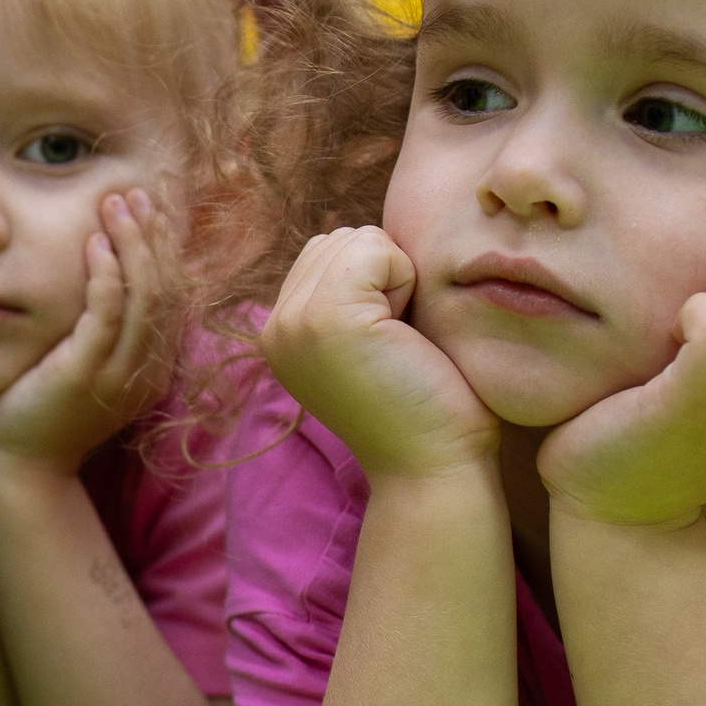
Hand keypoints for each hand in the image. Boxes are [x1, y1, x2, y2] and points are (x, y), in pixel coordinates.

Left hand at [0, 190, 169, 478]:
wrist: (15, 469)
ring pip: (144, 294)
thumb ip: (93, 329)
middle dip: (152, 234)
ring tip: (115, 203)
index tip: (147, 208)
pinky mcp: (86, 373)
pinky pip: (107, 313)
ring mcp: (119, 373)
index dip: (163, 247)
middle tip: (134, 192)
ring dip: (132, 242)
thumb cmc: (35, 414)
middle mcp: (145, 369)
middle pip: (166, 287)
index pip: (171, 294)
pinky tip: (93, 242)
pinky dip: (106, 273)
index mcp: (149, 366)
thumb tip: (94, 278)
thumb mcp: (77, 366)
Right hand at [263, 226, 496, 480]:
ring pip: (356, 239)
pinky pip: (375, 249)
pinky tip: (405, 334)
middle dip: (382, 276)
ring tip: (398, 341)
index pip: (326, 253)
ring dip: (395, 278)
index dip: (375, 284)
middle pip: (339, 239)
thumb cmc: (424, 406)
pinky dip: (405, 280)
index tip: (385, 346)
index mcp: (281, 334)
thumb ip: (353, 294)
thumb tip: (367, 237)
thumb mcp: (369, 340)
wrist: (432, 467)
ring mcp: (293, 322)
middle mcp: (274, 327)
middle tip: (394, 344)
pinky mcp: (326, 318)